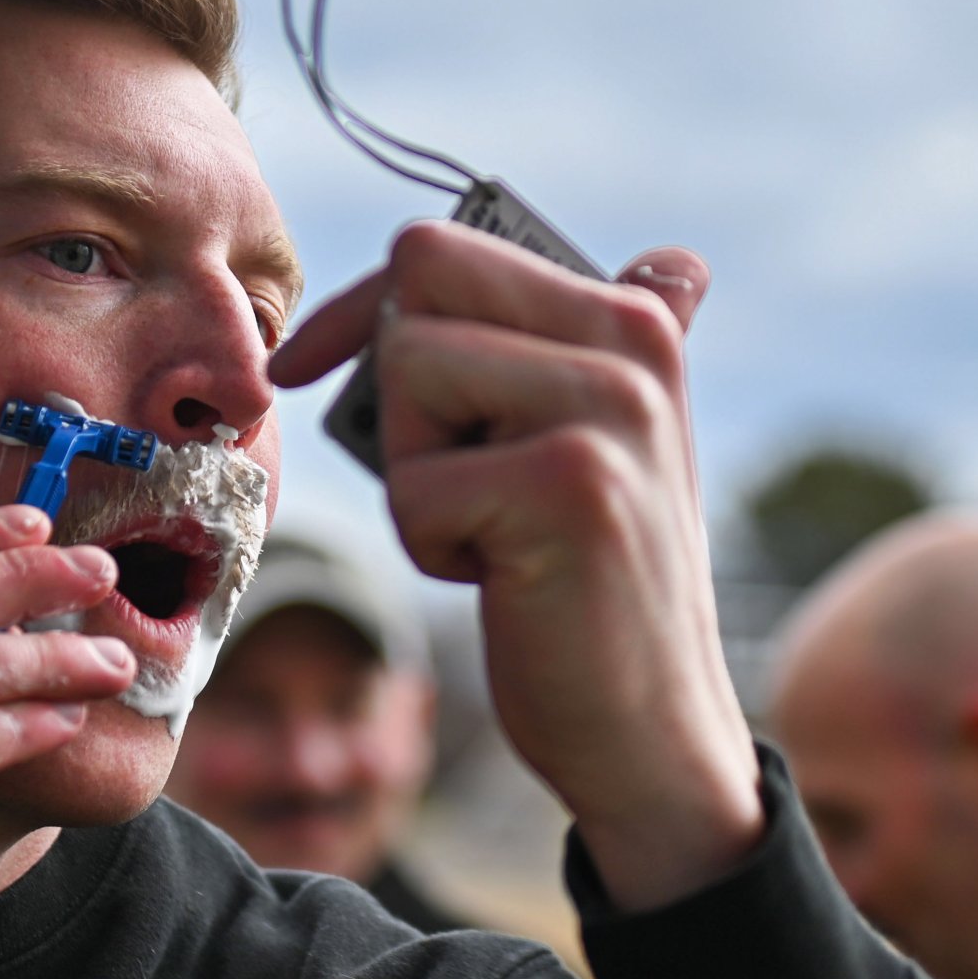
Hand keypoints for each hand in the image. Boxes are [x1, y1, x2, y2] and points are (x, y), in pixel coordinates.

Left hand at [272, 222, 762, 911]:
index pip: (442, 249)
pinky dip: (430, 544)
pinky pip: (415, 481)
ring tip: (491, 527)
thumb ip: (607, 351)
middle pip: (419, 279)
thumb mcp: (612, 447)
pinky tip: (504, 577)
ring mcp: (609, 409)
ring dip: (416, 470)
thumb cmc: (595, 585)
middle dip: (395, 384)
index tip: (304, 367)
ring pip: (412, 370)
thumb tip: (673, 261)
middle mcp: (636, 343)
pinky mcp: (570, 485)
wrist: (651, 729)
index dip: (355, 309)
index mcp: (637, 319)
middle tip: (452, 471)